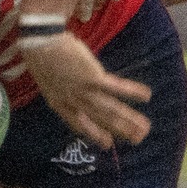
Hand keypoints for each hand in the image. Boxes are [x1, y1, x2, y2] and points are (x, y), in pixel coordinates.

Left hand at [19, 34, 149, 148]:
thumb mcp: (47, 78)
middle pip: (101, 119)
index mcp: (59, 103)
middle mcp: (73, 102)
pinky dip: (132, 92)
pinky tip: (146, 95)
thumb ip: (61, 87)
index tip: (107, 145)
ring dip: (130, 119)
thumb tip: (74, 86)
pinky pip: (116, 87)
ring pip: (111, 109)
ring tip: (145, 128)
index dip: (94, 134)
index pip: (79, 124)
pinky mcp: (93, 77)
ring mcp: (83, 91)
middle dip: (120, 131)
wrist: (39, 42)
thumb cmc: (42, 55)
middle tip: (137, 140)